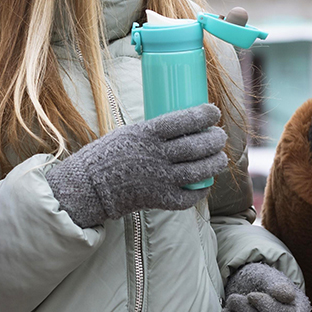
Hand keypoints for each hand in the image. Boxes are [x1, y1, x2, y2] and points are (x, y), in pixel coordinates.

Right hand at [46, 103, 227, 227]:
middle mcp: (155, 156)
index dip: (203, 115)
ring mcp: (159, 180)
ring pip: (198, 171)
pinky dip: (201, 190)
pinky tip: (205, 183)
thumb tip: (186, 125)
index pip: (183, 121)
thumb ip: (156, 132)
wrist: (91, 185)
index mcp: (146, 134)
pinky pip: (188, 197)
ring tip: (220, 158)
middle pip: (195, 146)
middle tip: (219, 136)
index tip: (214, 111)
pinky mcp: (159, 199)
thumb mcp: (131, 132)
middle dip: (214, 139)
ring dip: (215, 163)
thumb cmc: (110, 153)